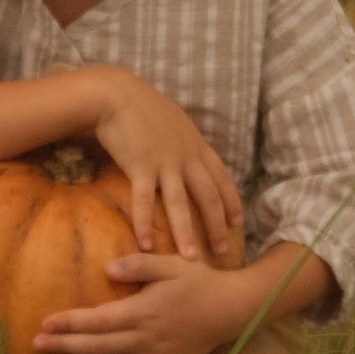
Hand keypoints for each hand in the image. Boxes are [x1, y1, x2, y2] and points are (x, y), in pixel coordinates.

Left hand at [33, 252, 257, 353]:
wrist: (231, 310)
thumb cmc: (198, 282)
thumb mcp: (172, 264)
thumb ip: (139, 265)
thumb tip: (108, 267)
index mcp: (142, 312)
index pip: (97, 320)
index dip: (68, 322)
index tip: (44, 323)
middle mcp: (145, 340)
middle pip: (97, 347)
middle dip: (64, 347)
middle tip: (37, 345)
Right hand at [87, 75, 243, 265]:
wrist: (117, 94)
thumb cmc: (143, 106)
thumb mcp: (174, 121)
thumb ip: (184, 141)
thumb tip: (188, 155)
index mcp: (196, 146)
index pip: (222, 178)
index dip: (231, 202)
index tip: (237, 223)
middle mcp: (185, 157)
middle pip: (208, 196)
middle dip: (216, 225)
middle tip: (221, 250)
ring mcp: (164, 163)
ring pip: (180, 204)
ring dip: (186, 233)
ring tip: (191, 259)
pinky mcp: (140, 167)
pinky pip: (144, 201)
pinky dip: (145, 224)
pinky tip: (147, 245)